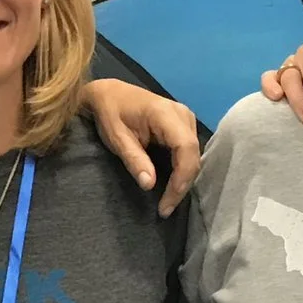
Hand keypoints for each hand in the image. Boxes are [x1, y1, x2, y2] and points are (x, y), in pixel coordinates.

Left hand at [83, 78, 201, 214]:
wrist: (109, 93)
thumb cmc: (110, 113)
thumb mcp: (117, 138)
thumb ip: (134, 160)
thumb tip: (149, 185)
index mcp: (165, 113)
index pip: (185, 148)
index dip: (181, 178)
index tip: (167, 201)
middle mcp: (182, 114)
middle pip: (193, 155)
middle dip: (182, 184)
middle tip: (165, 209)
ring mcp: (186, 118)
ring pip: (193, 155)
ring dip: (183, 180)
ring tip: (167, 201)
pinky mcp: (184, 125)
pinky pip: (189, 152)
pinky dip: (182, 170)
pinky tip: (171, 186)